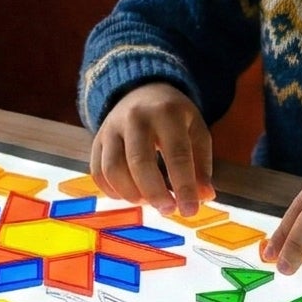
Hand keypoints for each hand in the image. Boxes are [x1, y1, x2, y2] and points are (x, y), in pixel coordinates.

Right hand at [90, 82, 212, 215]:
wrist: (141, 90)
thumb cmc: (174, 117)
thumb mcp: (196, 131)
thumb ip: (201, 165)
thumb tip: (204, 197)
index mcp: (167, 114)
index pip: (176, 154)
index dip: (184, 187)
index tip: (191, 211)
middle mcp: (135, 118)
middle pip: (140, 162)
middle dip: (155, 193)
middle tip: (168, 210)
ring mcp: (111, 128)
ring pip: (113, 170)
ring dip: (132, 194)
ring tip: (149, 201)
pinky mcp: (97, 141)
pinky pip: (98, 173)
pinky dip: (113, 192)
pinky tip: (131, 195)